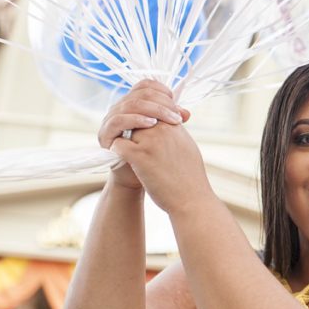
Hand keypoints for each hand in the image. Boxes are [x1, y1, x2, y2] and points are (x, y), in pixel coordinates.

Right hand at [98, 80, 189, 189]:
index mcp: (133, 104)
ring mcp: (110, 120)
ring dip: (153, 109)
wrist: (139, 178)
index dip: (162, 90)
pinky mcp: (104, 135)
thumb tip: (187, 112)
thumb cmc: (153, 155)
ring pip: (130, 104)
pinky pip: (118, 120)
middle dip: (162, 102)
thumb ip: (172, 121)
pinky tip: (151, 124)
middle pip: (139, 93)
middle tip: (177, 116)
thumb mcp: (165, 135)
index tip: (176, 105)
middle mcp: (120, 109)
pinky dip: (136, 119)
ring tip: (170, 119)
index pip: (145, 85)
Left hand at [109, 100, 211, 214]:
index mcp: (174, 125)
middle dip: (132, 127)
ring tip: (127, 150)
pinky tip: (121, 159)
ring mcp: (150, 141)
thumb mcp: (187, 146)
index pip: (152, 109)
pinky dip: (116, 151)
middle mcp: (162, 129)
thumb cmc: (190, 176)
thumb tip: (170, 120)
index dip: (143, 117)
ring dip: (124, 138)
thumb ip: (176, 130)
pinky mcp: (139, 155)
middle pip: (137, 117)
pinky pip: (118, 145)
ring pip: (126, 129)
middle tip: (128, 137)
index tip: (140, 127)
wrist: (192, 199)